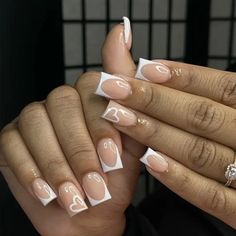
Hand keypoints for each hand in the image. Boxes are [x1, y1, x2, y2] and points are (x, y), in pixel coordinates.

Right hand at [0, 20, 141, 235]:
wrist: (90, 214)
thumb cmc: (113, 179)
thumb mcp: (131, 141)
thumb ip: (129, 91)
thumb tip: (123, 29)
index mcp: (90, 99)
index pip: (91, 89)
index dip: (101, 122)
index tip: (112, 156)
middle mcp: (61, 103)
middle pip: (62, 106)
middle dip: (79, 150)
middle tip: (94, 184)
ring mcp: (34, 119)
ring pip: (36, 125)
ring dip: (56, 165)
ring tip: (74, 196)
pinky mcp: (12, 141)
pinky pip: (12, 147)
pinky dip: (31, 172)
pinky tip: (48, 193)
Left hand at [94, 60, 235, 228]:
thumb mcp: (228, 110)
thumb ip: (198, 91)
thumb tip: (153, 66)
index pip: (222, 87)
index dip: (184, 77)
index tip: (144, 68)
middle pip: (202, 116)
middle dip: (154, 101)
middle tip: (114, 89)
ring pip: (200, 152)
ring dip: (155, 134)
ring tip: (119, 118)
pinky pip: (211, 196)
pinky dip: (179, 178)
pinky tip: (148, 160)